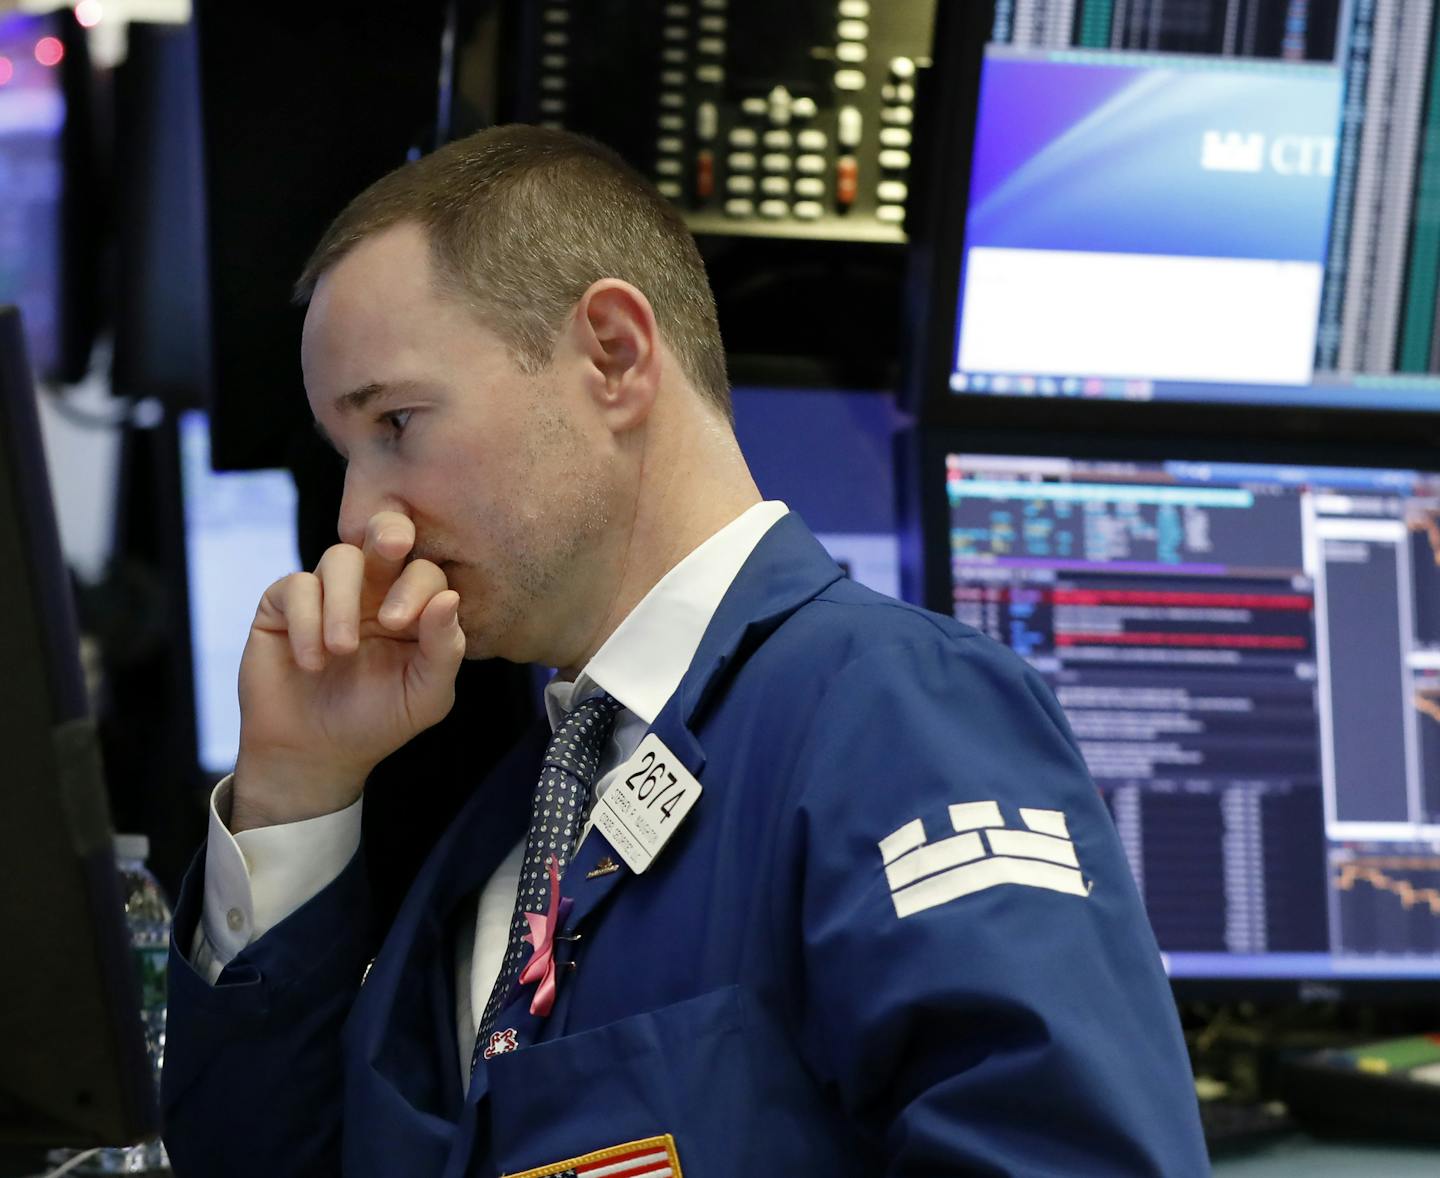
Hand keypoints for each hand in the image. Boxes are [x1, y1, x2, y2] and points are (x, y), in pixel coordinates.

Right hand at [229, 511, 465, 831]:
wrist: (315, 754)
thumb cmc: (378, 722)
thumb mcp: (425, 695)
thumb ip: (445, 649)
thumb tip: (449, 598)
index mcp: (414, 608)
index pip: (425, 573)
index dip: (418, 587)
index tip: (401, 625)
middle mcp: (374, 591)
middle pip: (385, 536)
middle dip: (389, 533)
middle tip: (393, 546)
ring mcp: (329, 593)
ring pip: (340, 557)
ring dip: (343, 601)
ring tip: (343, 650)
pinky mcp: (285, 604)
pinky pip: (297, 586)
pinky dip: (306, 623)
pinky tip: (312, 662)